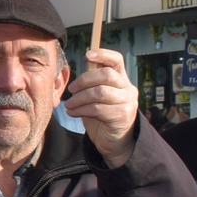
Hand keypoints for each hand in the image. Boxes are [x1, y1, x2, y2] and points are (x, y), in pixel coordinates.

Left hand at [61, 48, 139, 167]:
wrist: (114, 141)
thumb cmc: (102, 116)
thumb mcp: (96, 97)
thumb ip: (90, 84)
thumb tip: (72, 73)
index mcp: (122, 80)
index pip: (117, 61)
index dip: (103, 54)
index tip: (87, 55)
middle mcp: (128, 88)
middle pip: (107, 75)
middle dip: (84, 80)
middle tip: (71, 89)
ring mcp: (127, 102)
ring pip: (100, 92)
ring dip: (79, 98)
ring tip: (68, 105)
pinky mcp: (122, 116)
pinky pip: (98, 108)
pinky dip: (81, 110)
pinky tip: (72, 113)